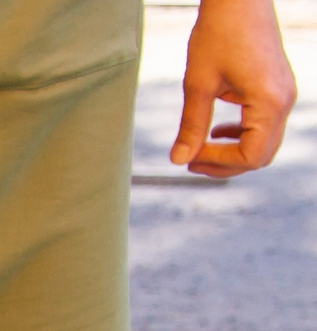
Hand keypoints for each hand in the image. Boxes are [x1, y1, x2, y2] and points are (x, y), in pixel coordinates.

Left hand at [171, 0, 295, 176]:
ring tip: (199, 149)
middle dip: (226, 164)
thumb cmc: (218, 34)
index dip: (218, 164)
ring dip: (233, 151)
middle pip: (262, 154)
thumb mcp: (198, 84)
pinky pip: (265, 124)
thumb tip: (179, 160)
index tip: (189, 158)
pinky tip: (216, 131)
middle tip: (191, 162)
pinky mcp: (277, 87)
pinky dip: (241, 134)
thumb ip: (191, 125)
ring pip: (264, 141)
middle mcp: (284, 100)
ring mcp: (284, 94)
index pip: (251, 156)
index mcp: (269, 102)